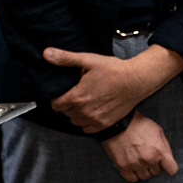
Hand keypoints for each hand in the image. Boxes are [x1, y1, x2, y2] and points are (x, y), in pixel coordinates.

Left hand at [44, 44, 182, 133]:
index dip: (57, 98)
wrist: (135, 81)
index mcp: (77, 97)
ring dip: (76, 113)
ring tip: (84, 102)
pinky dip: (86, 122)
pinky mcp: (104, 124)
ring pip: (75, 121)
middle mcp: (84, 112)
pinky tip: (92, 111)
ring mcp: (94, 120)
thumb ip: (64, 58)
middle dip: (67, 104)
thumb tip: (46, 54)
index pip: (56, 105)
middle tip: (76, 93)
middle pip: (65, 112)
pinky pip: (87, 128)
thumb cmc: (113, 70)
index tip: (63, 92)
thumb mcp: (87, 60)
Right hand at [101, 113, 177, 182]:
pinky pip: (132, 179)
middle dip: (154, 164)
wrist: (118, 122)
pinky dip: (133, 173)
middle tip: (147, 154)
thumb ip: (165, 147)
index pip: (171, 170)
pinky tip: (132, 164)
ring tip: (138, 158)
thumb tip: (167, 160)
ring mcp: (135, 164)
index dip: (169, 167)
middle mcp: (148, 159)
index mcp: (158, 150)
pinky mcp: (123, 167)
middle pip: (157, 172)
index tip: (165, 164)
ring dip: (143, 169)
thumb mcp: (158, 131)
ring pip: (145, 176)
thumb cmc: (139, 124)